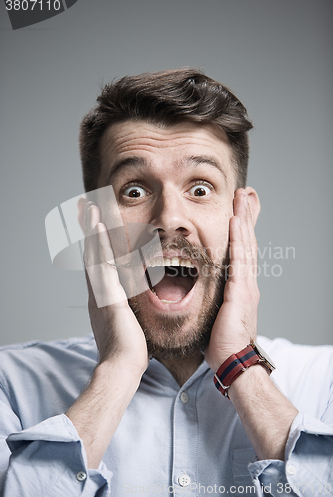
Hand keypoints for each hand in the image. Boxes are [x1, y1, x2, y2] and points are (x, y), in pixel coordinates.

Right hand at [83, 202, 148, 374]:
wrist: (122, 367)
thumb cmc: (128, 352)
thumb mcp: (128, 326)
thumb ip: (129, 313)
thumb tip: (134, 310)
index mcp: (103, 298)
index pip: (98, 264)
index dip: (95, 243)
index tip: (95, 225)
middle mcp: (98, 292)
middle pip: (91, 254)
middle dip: (89, 230)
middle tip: (85, 208)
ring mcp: (100, 292)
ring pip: (94, 254)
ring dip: (91, 230)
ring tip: (89, 208)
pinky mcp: (107, 295)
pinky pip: (102, 264)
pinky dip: (99, 245)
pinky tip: (98, 228)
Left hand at [205, 188, 259, 370]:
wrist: (232, 361)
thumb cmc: (221, 341)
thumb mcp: (215, 314)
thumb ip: (211, 298)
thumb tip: (197, 292)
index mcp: (239, 286)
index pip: (241, 251)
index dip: (240, 230)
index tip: (238, 210)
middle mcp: (246, 282)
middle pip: (247, 242)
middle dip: (246, 217)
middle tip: (246, 194)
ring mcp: (246, 285)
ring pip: (245, 245)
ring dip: (243, 219)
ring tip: (242, 197)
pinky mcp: (241, 292)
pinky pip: (239, 260)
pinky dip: (238, 239)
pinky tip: (235, 222)